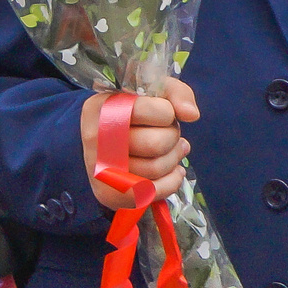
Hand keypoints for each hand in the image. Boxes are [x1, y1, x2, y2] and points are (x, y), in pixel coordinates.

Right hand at [81, 79, 198, 209]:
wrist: (96, 142)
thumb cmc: (128, 115)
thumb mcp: (148, 94)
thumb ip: (175, 93)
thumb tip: (192, 114)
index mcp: (102, 108)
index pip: (155, 111)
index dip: (168, 113)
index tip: (161, 113)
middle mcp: (96, 139)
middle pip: (156, 144)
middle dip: (172, 137)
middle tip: (168, 134)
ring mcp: (100, 169)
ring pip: (156, 168)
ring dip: (173, 158)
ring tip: (171, 150)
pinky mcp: (109, 194)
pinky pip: (154, 191)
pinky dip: (172, 181)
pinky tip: (172, 170)